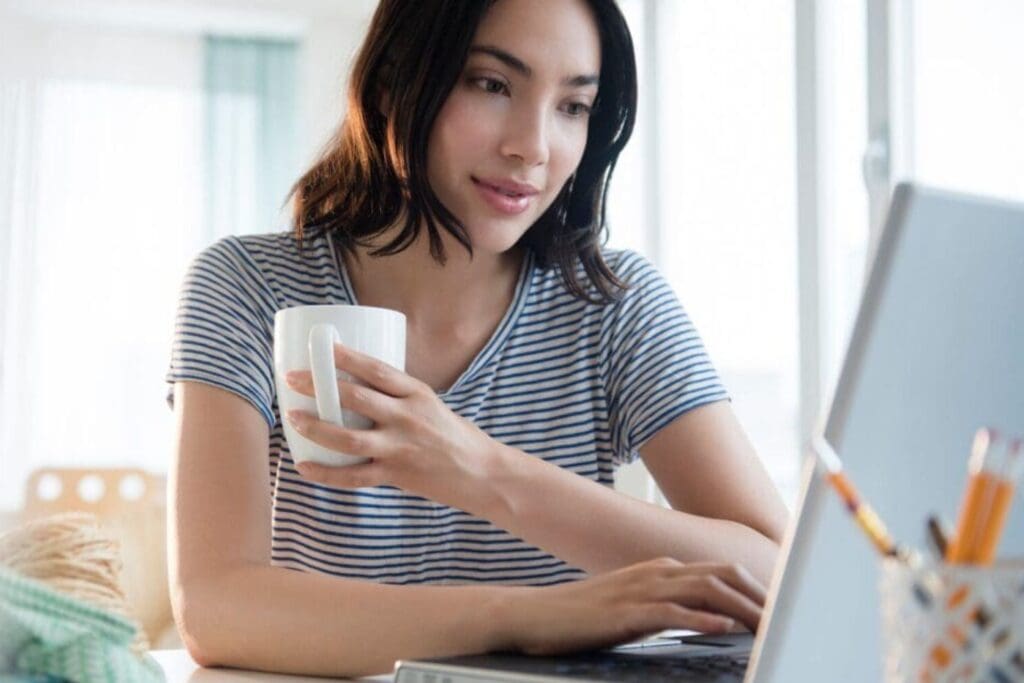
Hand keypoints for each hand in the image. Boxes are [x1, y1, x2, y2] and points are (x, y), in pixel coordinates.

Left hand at [284, 342, 497, 508]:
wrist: (481, 472)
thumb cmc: (453, 435)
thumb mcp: (430, 404)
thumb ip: (396, 396)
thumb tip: (352, 385)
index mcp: (417, 394)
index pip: (377, 370)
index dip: (346, 357)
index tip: (321, 347)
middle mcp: (408, 418)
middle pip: (356, 399)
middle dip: (320, 386)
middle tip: (292, 379)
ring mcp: (401, 448)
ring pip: (349, 439)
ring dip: (316, 428)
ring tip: (294, 418)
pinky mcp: (396, 475)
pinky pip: (354, 476)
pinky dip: (326, 474)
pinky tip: (305, 466)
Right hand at [500, 557, 766, 655]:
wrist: (536, 615)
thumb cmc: (584, 616)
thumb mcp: (634, 606)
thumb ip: (669, 606)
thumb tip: (710, 619)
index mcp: (661, 568)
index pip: (721, 572)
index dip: (755, 588)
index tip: (782, 608)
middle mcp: (656, 571)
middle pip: (721, 575)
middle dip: (759, 594)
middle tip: (788, 617)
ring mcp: (640, 588)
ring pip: (704, 589)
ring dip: (741, 606)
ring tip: (769, 625)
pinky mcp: (625, 611)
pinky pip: (670, 611)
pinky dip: (701, 618)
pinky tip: (722, 628)